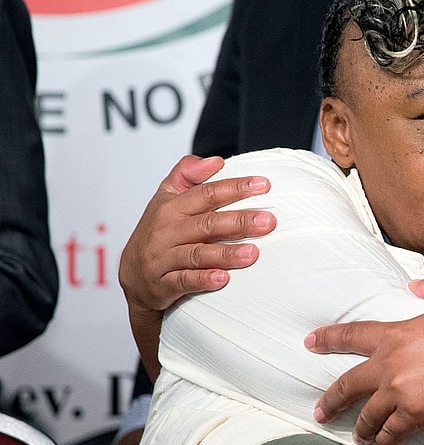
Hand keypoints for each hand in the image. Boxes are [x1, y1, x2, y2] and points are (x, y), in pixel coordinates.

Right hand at [118, 155, 274, 376]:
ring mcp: (164, 258)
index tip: (264, 185)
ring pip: (198, 254)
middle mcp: (167, 231)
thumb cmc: (157, 232)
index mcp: (172, 207)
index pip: (207, 194)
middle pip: (207, 223)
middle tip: (268, 221)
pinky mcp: (163, 284)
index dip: (235, 188)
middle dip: (239, 221)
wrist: (132, 275)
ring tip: (253, 253)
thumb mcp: (166, 198)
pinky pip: (184, 281)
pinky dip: (203, 279)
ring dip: (226, 254)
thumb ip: (188, 174)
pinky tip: (223, 278)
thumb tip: (216, 160)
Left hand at [306, 274, 423, 444]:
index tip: (310, 343)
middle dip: (331, 401)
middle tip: (321, 412)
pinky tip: (389, 443)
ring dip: (363, 428)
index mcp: (396, 335)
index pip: (352, 335)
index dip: (328, 338)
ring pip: (368, 417)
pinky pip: (392, 433)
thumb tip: (415, 285)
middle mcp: (390, 365)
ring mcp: (400, 392)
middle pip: (348, 386)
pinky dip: (388, 440)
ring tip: (361, 436)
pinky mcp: (415, 415)